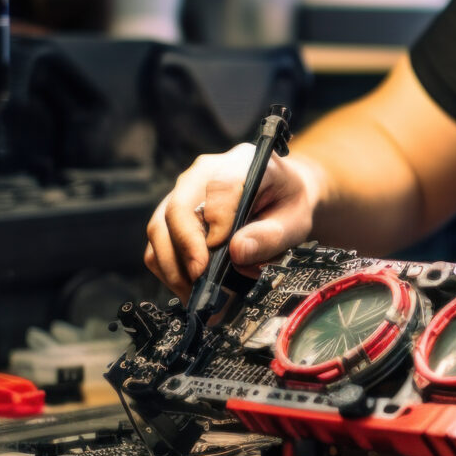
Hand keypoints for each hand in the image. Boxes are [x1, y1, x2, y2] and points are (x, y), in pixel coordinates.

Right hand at [145, 143, 319, 299]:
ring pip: (160, 227)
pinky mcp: (172, 212)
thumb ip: (272, 235)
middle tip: (201, 280)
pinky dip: (168, 267)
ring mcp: (184, 192)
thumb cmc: (289, 204)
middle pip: (178, 207)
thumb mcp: (296, 219)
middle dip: (186, 249)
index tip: (223, 249)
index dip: (218, 219)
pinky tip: (188, 286)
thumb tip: (238, 252)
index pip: (220, 186)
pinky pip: (158, 241)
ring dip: (173, 265)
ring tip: (195, 292)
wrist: (283, 196)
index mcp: (242, 163)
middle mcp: (205, 173)